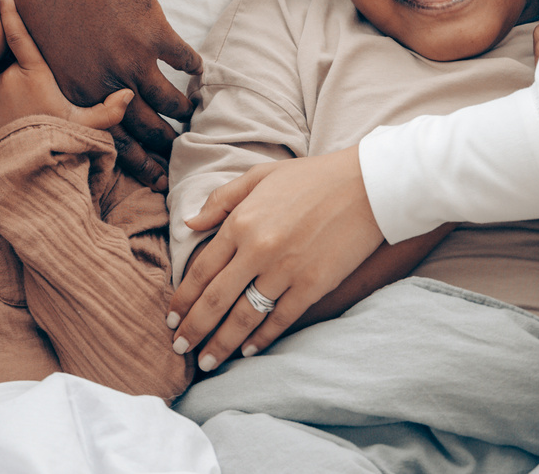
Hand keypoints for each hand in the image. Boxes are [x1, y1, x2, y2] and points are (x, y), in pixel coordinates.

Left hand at [0, 0, 132, 143]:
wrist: (25, 169)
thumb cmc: (59, 143)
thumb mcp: (87, 126)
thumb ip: (109, 110)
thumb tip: (129, 94)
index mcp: (35, 73)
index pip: (20, 34)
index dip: (11, 10)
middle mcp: (9, 76)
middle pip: (20, 62)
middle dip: (30, 74)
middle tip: (42, 101)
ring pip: (6, 75)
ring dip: (17, 85)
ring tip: (30, 112)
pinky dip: (2, 95)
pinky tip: (16, 115)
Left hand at [9, 0, 199, 190]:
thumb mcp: (39, 51)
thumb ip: (57, 81)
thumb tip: (65, 102)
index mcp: (75, 92)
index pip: (110, 139)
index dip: (137, 163)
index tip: (156, 178)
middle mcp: (107, 83)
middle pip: (145, 127)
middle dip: (165, 145)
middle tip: (178, 152)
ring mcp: (133, 59)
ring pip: (168, 100)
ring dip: (182, 109)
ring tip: (189, 113)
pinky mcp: (154, 33)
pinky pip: (183, 59)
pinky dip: (193, 66)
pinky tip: (197, 70)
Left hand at [167, 149, 381, 371]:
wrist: (367, 186)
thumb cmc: (311, 178)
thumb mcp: (260, 176)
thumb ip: (222, 200)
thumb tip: (190, 224)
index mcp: (242, 222)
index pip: (202, 269)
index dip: (183, 298)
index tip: (171, 317)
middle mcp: (258, 249)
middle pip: (216, 299)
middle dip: (195, 328)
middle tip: (179, 348)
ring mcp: (286, 270)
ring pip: (245, 316)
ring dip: (222, 343)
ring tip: (206, 362)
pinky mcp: (313, 286)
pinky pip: (280, 319)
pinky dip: (262, 339)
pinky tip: (247, 351)